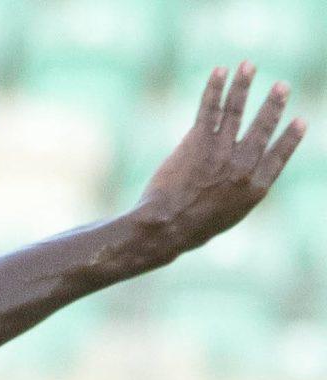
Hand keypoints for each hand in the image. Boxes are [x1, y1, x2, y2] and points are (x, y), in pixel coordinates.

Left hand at [131, 63, 306, 259]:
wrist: (164, 228)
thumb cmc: (192, 228)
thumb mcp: (227, 216)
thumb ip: (241, 193)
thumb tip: (247, 178)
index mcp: (254, 188)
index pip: (279, 157)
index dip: (290, 138)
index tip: (301, 121)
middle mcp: (242, 167)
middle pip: (261, 129)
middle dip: (273, 105)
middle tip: (282, 86)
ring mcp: (220, 152)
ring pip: (235, 111)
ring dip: (243, 85)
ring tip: (249, 65)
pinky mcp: (197, 143)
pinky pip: (209, 109)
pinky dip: (215, 88)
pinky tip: (220, 71)